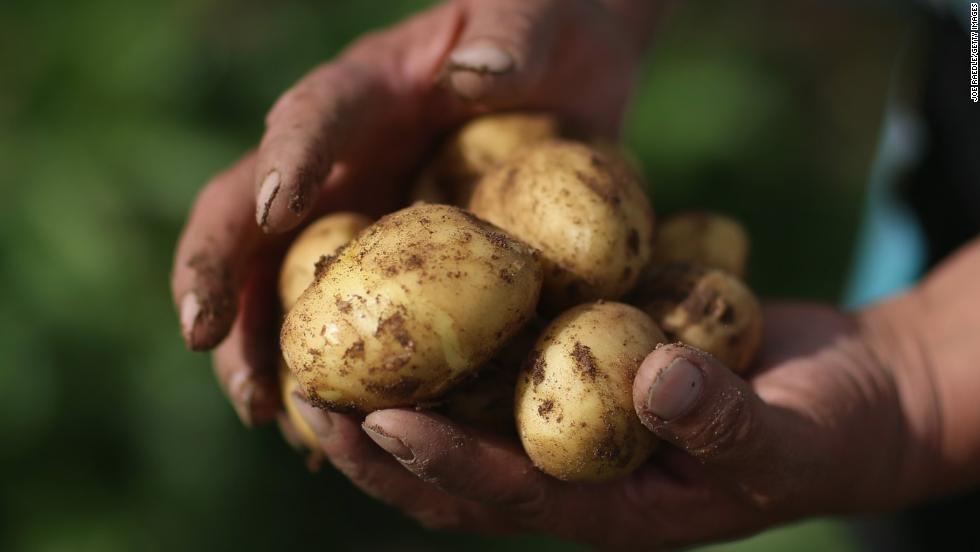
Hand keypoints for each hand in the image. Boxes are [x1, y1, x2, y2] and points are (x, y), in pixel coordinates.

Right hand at [170, 0, 662, 424]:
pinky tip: (327, 435)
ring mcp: (354, 215)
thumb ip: (514, 38)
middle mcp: (340, 159)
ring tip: (264, 413)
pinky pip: (337, 322)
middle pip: (247, 211)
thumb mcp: (538, 20)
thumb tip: (476, 73)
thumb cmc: (549, 31)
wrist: (565, 73)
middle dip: (217, 274)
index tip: (273, 209)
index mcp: (370, 91)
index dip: (288, 158)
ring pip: (274, 282)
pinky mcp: (384, 267)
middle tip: (205, 341)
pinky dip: (324, 374)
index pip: (313, 114)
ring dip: (257, 346)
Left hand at [289, 303, 937, 548]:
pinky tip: (416, 288)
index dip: (436, 461)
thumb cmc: (828, 429)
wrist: (852, 393)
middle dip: (379, 437)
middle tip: (304, 392)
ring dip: (401, 381)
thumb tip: (652, 374)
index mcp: (611, 506)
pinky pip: (509, 354)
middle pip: (456, 463)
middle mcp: (576, 467)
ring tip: (330, 342)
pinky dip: (460, 333)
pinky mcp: (586, 364)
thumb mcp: (790, 435)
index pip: (504, 494)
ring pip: (468, 407)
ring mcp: (575, 416)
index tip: (369, 419)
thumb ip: (725, 418)